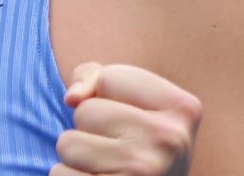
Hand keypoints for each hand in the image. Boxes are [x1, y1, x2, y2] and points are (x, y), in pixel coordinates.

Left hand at [52, 62, 201, 175]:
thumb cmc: (140, 150)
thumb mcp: (136, 106)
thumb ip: (100, 80)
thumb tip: (72, 97)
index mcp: (183, 108)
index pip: (109, 77)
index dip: (106, 98)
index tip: (131, 123)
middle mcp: (170, 139)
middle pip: (84, 110)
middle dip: (90, 130)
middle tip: (119, 153)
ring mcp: (143, 170)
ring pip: (68, 143)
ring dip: (77, 158)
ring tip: (108, 169)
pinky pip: (60, 173)